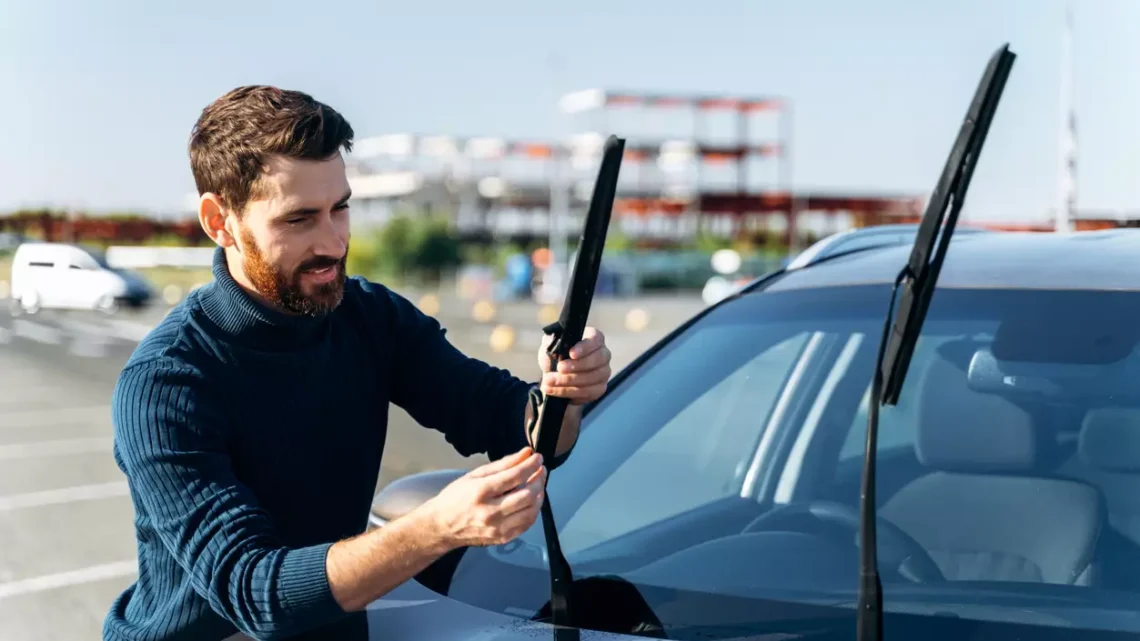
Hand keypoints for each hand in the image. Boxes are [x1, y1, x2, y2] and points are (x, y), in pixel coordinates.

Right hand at [421, 447, 546, 548]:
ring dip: (539, 495)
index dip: (531, 465)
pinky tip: (532, 500)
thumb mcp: (475, 475)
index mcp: (481, 492)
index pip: (515, 476)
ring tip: (537, 484)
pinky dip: (534, 510)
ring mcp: (497, 528)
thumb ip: (503, 464)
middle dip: (539, 479)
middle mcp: (490, 512)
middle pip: (527, 495)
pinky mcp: (502, 538)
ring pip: (531, 511)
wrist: (442, 526)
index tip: (538, 458)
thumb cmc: (456, 497)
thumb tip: (526, 453)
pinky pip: (527, 524)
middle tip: (541, 470)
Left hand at [537, 327, 611, 404]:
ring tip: (550, 381)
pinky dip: (568, 391)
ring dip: (569, 380)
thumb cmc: (554, 357)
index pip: (596, 339)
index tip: (571, 354)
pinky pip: (587, 392)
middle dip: (577, 365)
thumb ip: (553, 342)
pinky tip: (554, 390)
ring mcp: (603, 372)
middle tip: (559, 368)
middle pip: (598, 359)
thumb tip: (556, 344)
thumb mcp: (550, 346)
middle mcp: (603, 354)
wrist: (552, 377)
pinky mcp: (599, 389)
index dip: (585, 347)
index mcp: (594, 339)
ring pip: (592, 377)